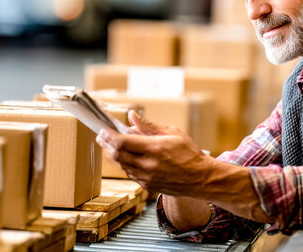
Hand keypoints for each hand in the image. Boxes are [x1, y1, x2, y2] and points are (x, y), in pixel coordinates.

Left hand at [96, 112, 215, 195]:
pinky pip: (130, 173)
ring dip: (114, 154)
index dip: (108, 135)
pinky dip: (125, 163)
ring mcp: (146, 178)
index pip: (122, 142)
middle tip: (102, 136)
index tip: (103, 129)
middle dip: (106, 144)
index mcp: (154, 149)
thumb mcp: (172, 133)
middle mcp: (148, 165)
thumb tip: (131, 116)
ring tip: (112, 144)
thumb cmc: (189, 153)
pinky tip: (127, 156)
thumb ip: (149, 125)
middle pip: (117, 155)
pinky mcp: (147, 186)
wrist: (201, 179)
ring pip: (121, 165)